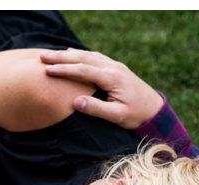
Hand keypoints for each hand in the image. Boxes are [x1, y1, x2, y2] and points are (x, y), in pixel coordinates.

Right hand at [41, 48, 163, 128]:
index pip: (83, 70)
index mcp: (112, 78)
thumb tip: (76, 102)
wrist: (155, 110)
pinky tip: (72, 54)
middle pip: (83, 58)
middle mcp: (113, 68)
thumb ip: (97, 109)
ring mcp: (115, 66)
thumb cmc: (136, 116)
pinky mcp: (116, 68)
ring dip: (69, 54)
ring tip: (52, 54)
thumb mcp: (117, 117)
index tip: (47, 70)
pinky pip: (95, 57)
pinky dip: (81, 55)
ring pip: (88, 55)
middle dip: (61, 57)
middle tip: (42, 57)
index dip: (64, 69)